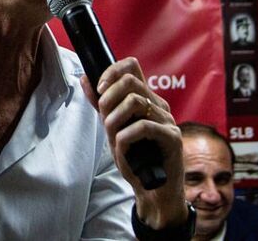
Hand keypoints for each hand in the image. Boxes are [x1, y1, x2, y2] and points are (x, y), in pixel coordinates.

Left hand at [82, 57, 188, 230]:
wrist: (153, 190)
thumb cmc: (136, 159)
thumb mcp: (113, 129)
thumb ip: (102, 105)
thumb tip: (85, 78)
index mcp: (145, 98)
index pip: (131, 66)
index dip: (111, 72)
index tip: (99, 90)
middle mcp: (158, 104)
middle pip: (130, 81)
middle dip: (108, 98)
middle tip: (104, 120)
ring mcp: (167, 120)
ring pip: (135, 102)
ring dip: (115, 120)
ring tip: (114, 138)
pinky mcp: (172, 138)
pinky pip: (143, 126)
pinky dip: (125, 138)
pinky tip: (123, 149)